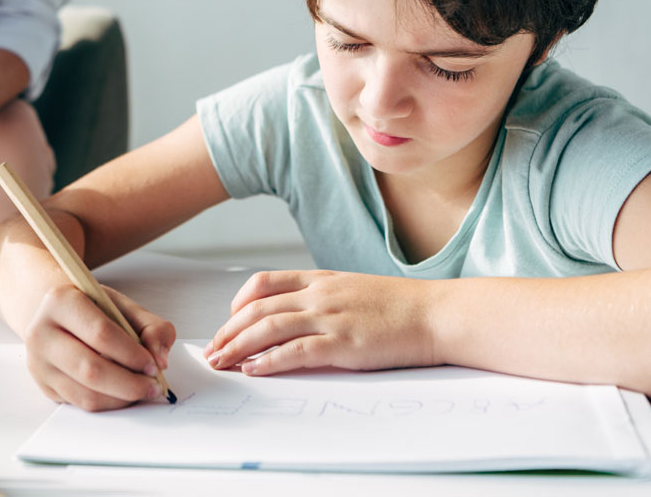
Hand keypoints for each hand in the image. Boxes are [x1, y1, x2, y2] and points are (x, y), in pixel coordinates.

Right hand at [24, 284, 175, 410]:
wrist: (58, 317)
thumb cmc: (92, 310)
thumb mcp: (122, 306)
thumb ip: (151, 326)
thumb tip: (160, 359)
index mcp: (60, 301)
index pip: (101, 333)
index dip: (131, 353)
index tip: (153, 364)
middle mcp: (41, 332)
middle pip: (90, 369)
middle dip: (129, 383)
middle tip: (153, 385)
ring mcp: (39, 362)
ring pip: (86, 393)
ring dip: (121, 398)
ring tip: (142, 390)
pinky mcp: (44, 386)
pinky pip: (81, 404)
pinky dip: (109, 404)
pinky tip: (123, 394)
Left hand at [202, 270, 436, 375]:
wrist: (437, 314)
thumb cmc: (400, 307)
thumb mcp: (354, 290)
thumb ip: (324, 298)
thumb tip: (297, 314)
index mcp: (321, 279)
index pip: (264, 282)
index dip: (238, 302)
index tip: (228, 321)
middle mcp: (319, 295)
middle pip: (257, 308)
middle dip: (228, 330)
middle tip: (213, 349)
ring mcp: (330, 317)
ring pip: (268, 328)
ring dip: (238, 346)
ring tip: (222, 362)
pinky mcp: (342, 344)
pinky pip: (295, 352)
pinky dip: (268, 362)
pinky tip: (253, 370)